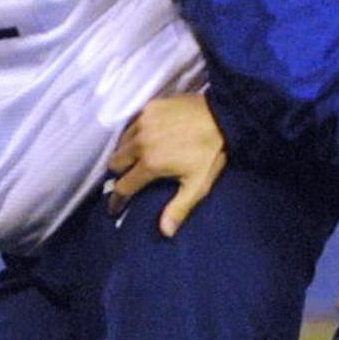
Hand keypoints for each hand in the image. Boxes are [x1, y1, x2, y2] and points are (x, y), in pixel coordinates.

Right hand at [106, 95, 226, 236]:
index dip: (117, 200)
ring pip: (120, 142)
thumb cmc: (211, 152)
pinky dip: (134, 134)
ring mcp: (143, 121)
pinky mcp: (149, 107)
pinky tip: (146, 138)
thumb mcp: (198, 185)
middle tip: (132, 178)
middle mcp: (140, 142)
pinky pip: (131, 124)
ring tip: (138, 158)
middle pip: (115, 163)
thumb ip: (178, 209)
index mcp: (150, 163)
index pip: (122, 186)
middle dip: (121, 174)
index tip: (114, 208)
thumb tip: (164, 232)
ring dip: (126, 153)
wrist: (223, 116)